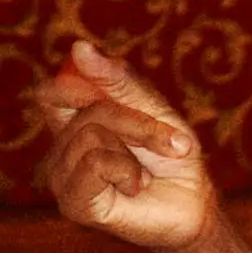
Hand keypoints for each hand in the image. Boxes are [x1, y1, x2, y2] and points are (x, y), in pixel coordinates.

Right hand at [32, 40, 218, 251]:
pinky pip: (94, 162)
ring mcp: (63, 178)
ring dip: (136, 149)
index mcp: (75, 125)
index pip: (55, 92)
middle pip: (88, 109)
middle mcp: (61, 151)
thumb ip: (116, 81)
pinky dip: (127, 171)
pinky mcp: (72, 203)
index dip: (83, 86)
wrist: (196, 205)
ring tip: (146, 173)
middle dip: (138, 122)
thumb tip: (79, 47)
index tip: (125, 96)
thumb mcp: (153, 111)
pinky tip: (136, 187)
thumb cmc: (173, 159)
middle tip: (168, 143)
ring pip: (90, 135)